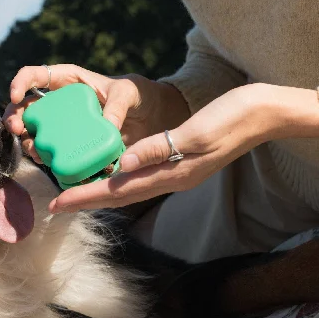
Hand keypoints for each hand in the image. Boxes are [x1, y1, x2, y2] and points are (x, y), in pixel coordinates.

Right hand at [3, 64, 189, 161]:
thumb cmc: (139, 95)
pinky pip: (53, 152)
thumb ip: (118, 104)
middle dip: (15, 117)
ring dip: (27, 141)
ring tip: (34, 150)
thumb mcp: (130, 93)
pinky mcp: (72, 145)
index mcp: (69, 81)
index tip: (16, 96)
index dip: (21, 82)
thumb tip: (107, 126)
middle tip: (16, 129)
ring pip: (34, 132)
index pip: (36, 75)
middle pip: (27, 107)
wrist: (153, 119)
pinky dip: (47, 158)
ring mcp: (64, 126)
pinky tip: (48, 162)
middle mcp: (60, 103)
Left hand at [46, 83, 318, 212]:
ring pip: (130, 187)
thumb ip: (159, 148)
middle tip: (55, 203)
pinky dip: (120, 177)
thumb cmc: (232, 117)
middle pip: (120, 194)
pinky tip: (110, 172)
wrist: (263, 114)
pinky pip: (142, 175)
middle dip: (87, 198)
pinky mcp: (180, 161)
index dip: (86, 196)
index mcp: (172, 172)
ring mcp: (177, 171)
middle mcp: (171, 177)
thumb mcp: (196, 132)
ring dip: (101, 190)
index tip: (58, 204)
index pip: (119, 190)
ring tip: (74, 191)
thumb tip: (123, 164)